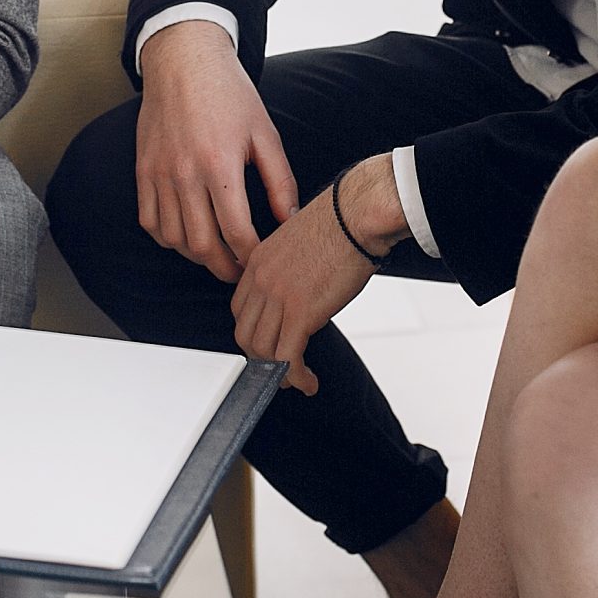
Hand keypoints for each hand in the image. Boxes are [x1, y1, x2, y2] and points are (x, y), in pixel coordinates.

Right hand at [135, 19, 300, 282]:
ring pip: (174, 238)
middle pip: (203, 244)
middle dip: (225, 267)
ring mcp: (159, 173)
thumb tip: (291, 221)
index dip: (251, 257)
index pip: (237, 231)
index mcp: (220, 164)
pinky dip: (167, 237)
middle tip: (240, 272)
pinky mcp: (142, 171)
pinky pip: (149, 221)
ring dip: (196, 255)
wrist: (183, 61)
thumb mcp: (265, 133)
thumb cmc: (229, 94)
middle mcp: (185, 173)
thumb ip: (279, 181)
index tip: (261, 263)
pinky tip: (186, 235)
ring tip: (216, 255)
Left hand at [230, 154, 402, 395]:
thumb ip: (291, 267)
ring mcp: (277, 297)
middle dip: (261, 358)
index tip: (269, 344)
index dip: (253, 333)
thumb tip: (303, 290)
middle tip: (280, 369)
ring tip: (297, 380)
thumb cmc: (342, 222)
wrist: (357, 215)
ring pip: (263, 350)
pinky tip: (309, 382)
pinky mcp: (300, 312)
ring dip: (279, 373)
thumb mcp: (301, 242)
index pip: (241, 309)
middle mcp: (261, 279)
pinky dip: (296, 377)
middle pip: (245, 333)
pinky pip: (287, 357)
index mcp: (259, 260)